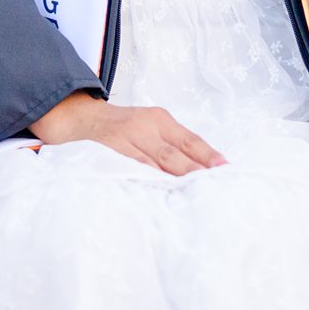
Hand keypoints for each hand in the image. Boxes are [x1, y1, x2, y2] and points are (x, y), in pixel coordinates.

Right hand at [28, 91, 225, 173]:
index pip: (190, 140)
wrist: (81, 117)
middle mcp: (147, 126)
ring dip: (178, 178)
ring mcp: (129, 139)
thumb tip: (201, 168)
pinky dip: (151, 180)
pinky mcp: (113, 152)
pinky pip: (136, 168)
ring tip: (197, 191)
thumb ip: (171, 146)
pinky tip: (163, 191)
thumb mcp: (150, 127)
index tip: (227, 168)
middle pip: (178, 153)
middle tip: (218, 183)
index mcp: (160, 119)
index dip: (208, 154)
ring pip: (159, 163)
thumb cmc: (123, 127)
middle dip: (198, 170)